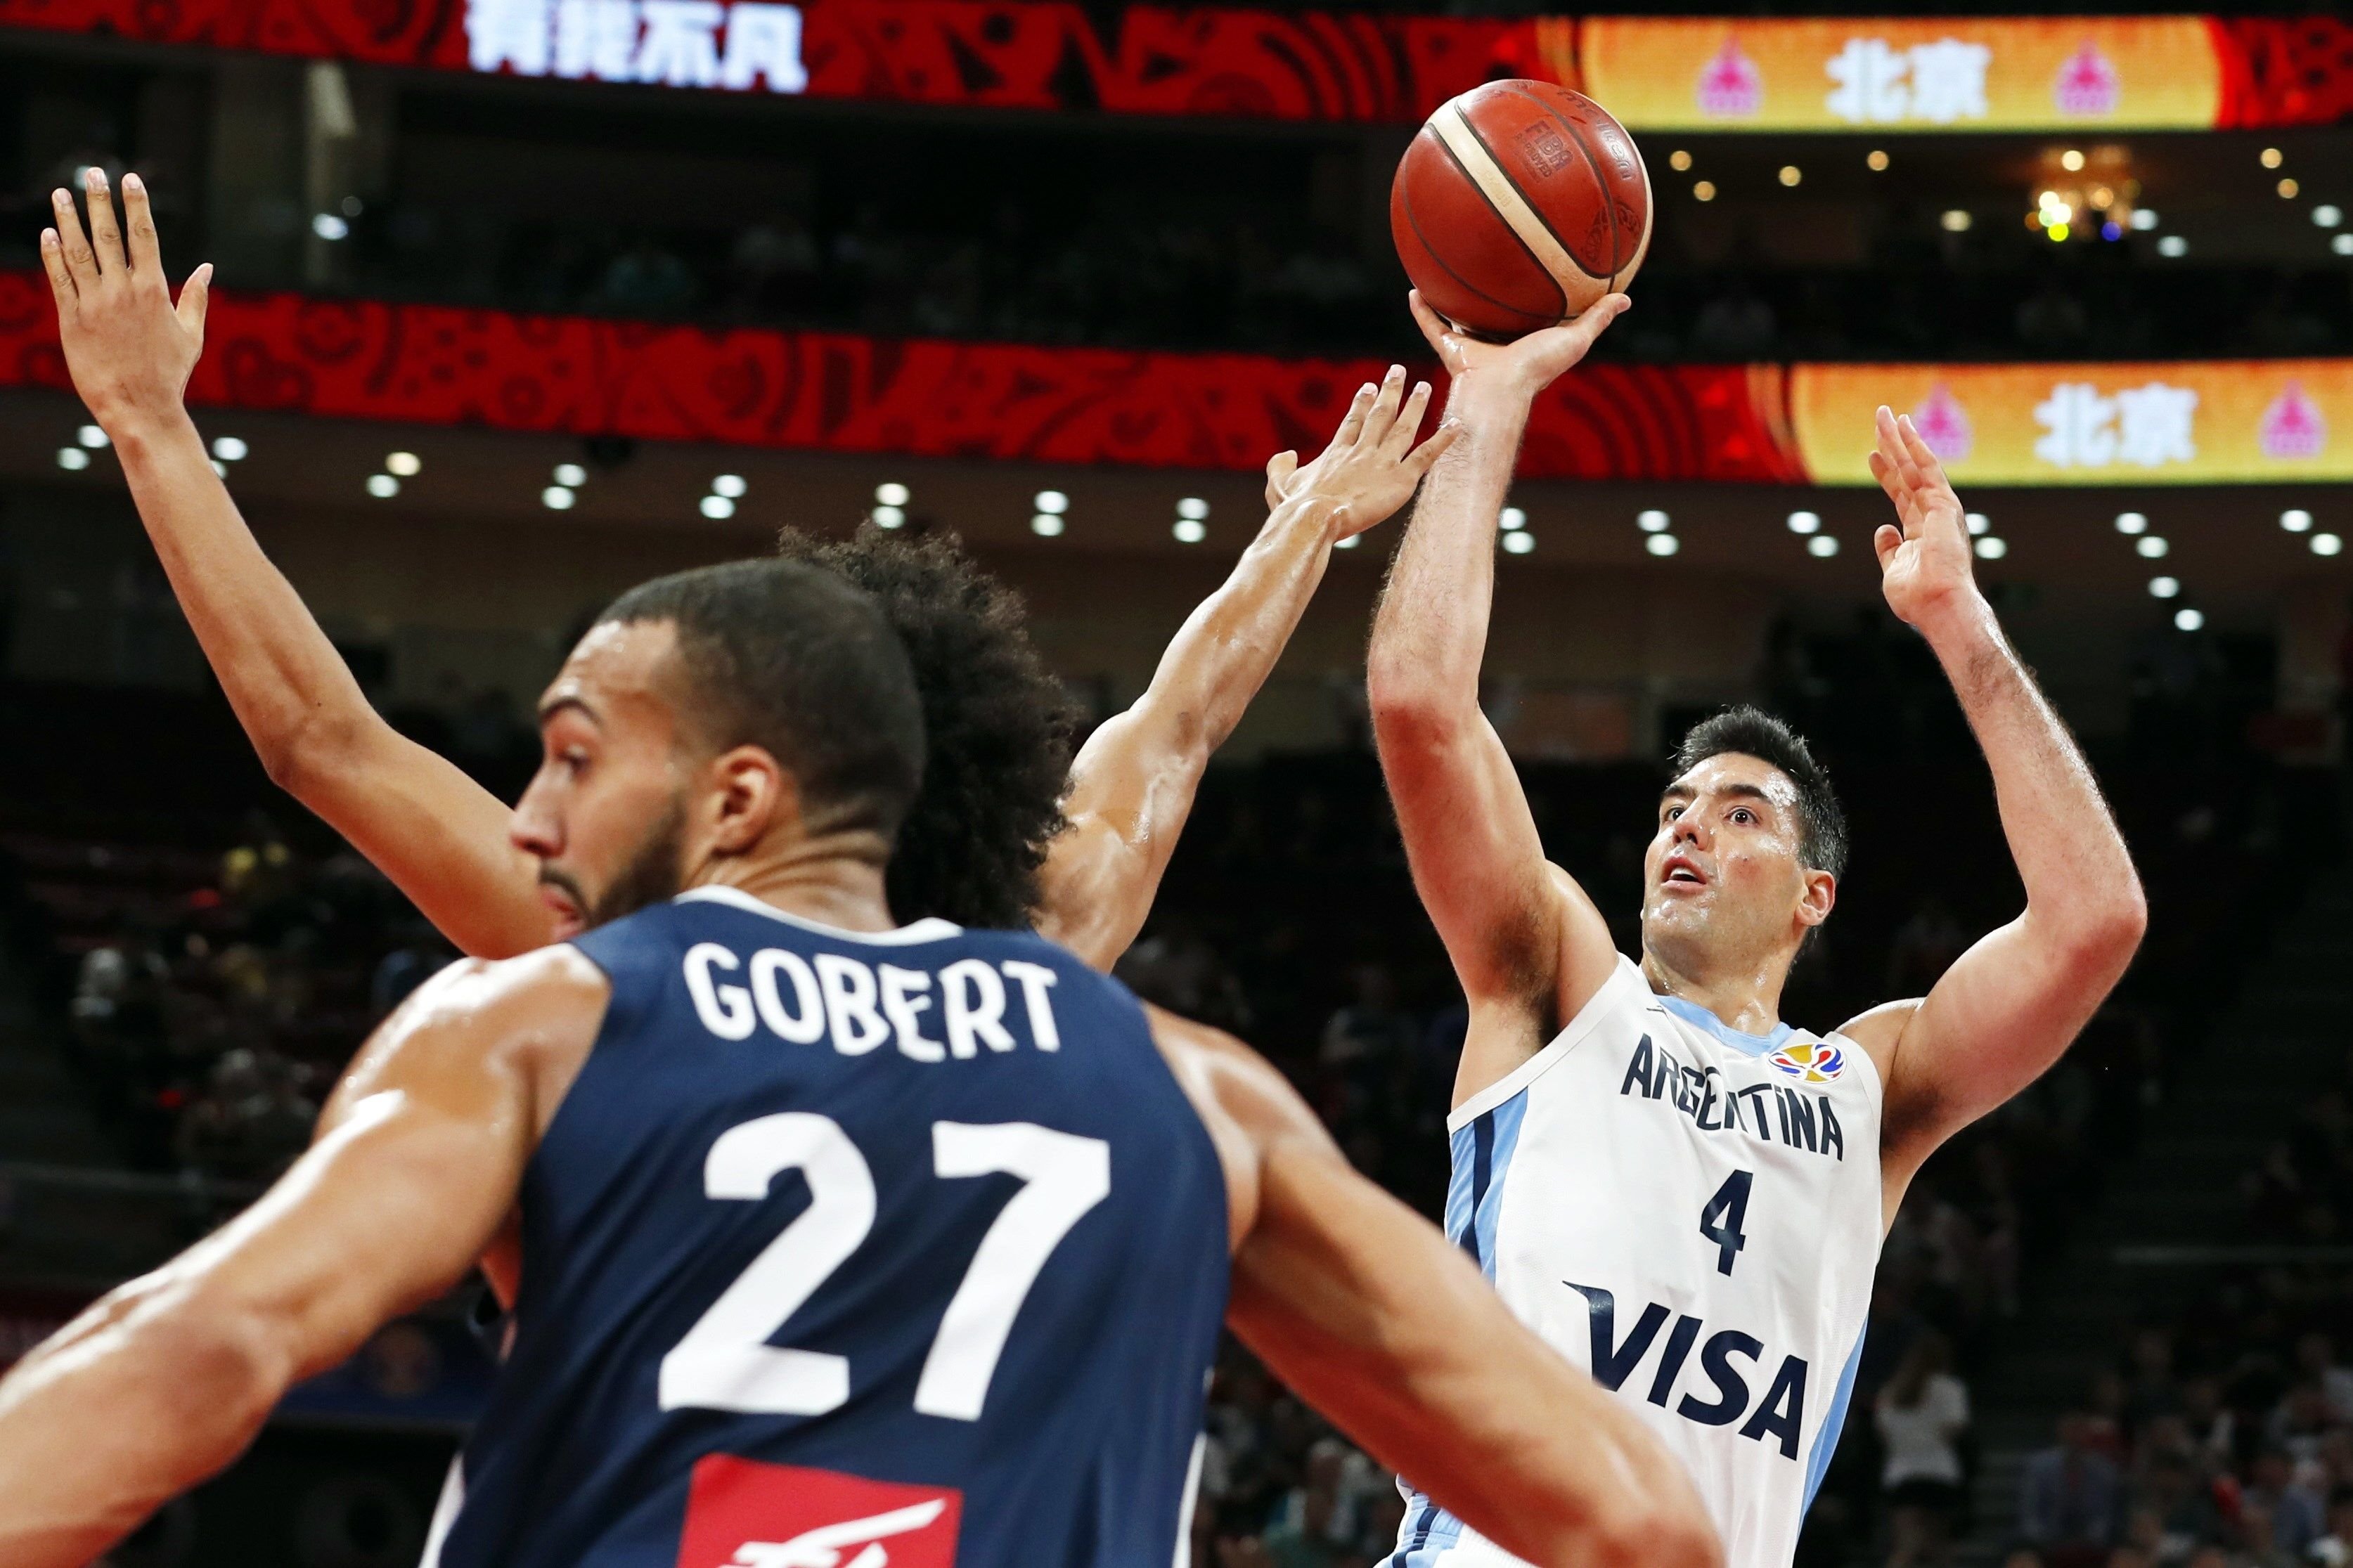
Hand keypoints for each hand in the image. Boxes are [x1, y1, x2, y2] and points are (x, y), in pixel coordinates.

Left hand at [41, 169, 211, 438]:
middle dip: (100, 201)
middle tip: (93, 173)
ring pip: (78, 252)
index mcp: (153, 291)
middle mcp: (122, 291)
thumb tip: (206, 268)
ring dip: (68, 220)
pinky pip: (60, 280)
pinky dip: (53, 255)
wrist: (139, 406)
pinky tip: (49, 234)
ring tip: (61, 193)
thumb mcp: (191, 335)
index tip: (131, 179)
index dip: (136, 205)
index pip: (144, 236)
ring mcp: (94, 304)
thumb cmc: (169, 374)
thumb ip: (195, 297)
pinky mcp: (72, 319)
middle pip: (108, 235)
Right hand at [1263, 364, 1458, 541]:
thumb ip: (1281, 466)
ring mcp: (1383, 462)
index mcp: (1336, 453)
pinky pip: (1427, 455)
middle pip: (1379, 415)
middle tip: (1399, 371)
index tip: (1369, 387)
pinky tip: (1457, 425)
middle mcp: (1362, 451)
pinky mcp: (1401, 479)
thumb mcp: (1279, 485)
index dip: (1362, 403)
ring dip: (1416, 406)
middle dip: (1390, 392)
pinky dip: (1443, 439)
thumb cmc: (1295, 508)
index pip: (1353, 422)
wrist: (1314, 518)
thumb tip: (1287, 454)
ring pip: (1404, 428)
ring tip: (1425, 386)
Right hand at [1408, 288, 1627, 406]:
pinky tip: (1414, 288)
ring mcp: (1471, 346)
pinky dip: (1422, 311)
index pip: (1529, 316)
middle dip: (1489, 297)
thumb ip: (1597, 318)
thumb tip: (1626, 296)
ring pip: (1459, 319)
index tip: (1531, 276)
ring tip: (1443, 275)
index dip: (1530, 299)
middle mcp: (1496, 342)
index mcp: (1524, 341)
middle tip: (1487, 268)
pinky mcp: (1451, 349)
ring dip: (1451, 301)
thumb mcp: (1576, 339)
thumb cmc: (1539, 368)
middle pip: (1491, 315)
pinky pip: (1432, 326)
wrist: (1501, 389)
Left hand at [1868, 406, 1980, 629]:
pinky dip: (1916, 447)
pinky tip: (1905, 428)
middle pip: (1907, 474)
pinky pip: (1927, 469)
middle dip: (1892, 448)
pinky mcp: (1944, 504)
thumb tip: (1882, 529)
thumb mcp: (1893, 570)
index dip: (1887, 474)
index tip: (1873, 456)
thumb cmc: (1918, 598)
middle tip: (1880, 422)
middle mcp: (1934, 516)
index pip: (1901, 495)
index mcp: (1923, 532)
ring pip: (1915, 465)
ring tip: (1885, 415)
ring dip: (1900, 439)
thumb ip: (1888, 549)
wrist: (1937, 605)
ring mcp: (1940, 509)